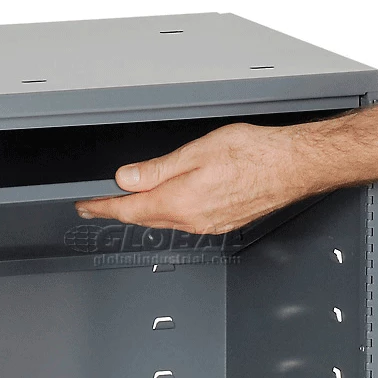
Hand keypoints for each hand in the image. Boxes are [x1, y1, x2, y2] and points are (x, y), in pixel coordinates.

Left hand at [75, 122, 326, 233]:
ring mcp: (208, 225)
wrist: (293, 167)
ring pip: (163, 223)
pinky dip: (167, 216)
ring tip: (125, 208)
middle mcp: (192, 220)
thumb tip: (127, 179)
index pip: (128, 209)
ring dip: (141, 216)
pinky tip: (167, 209)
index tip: (85, 208)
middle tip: (97, 208)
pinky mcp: (222, 224)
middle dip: (116, 213)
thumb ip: (157, 170)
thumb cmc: (254, 154)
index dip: (102, 208)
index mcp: (180, 201)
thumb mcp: (196, 152)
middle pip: (143, 219)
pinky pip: (184, 224)